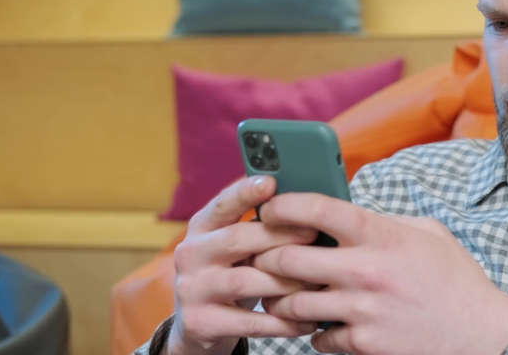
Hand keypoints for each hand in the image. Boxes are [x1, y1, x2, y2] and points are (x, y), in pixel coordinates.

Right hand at [167, 177, 320, 354]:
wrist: (198, 325)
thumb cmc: (232, 273)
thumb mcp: (238, 246)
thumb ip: (260, 227)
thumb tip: (306, 206)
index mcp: (201, 227)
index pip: (222, 203)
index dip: (245, 192)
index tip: (271, 182)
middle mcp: (191, 254)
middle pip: (237, 238)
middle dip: (279, 235)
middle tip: (313, 234)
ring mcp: (193, 289)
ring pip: (245, 281)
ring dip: (285, 281)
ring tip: (315, 281)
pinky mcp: (201, 323)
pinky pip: (249, 322)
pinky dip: (282, 321)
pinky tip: (306, 320)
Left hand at [252, 193, 507, 354]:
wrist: (481, 333)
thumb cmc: (454, 279)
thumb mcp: (428, 232)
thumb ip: (385, 220)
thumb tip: (346, 216)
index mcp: (382, 235)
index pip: (319, 209)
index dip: (285, 204)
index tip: (270, 208)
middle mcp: (366, 270)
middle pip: (287, 258)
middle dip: (267, 256)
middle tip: (265, 257)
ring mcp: (363, 309)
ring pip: (292, 303)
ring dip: (282, 298)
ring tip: (285, 293)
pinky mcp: (363, 344)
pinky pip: (316, 339)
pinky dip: (314, 333)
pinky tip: (324, 325)